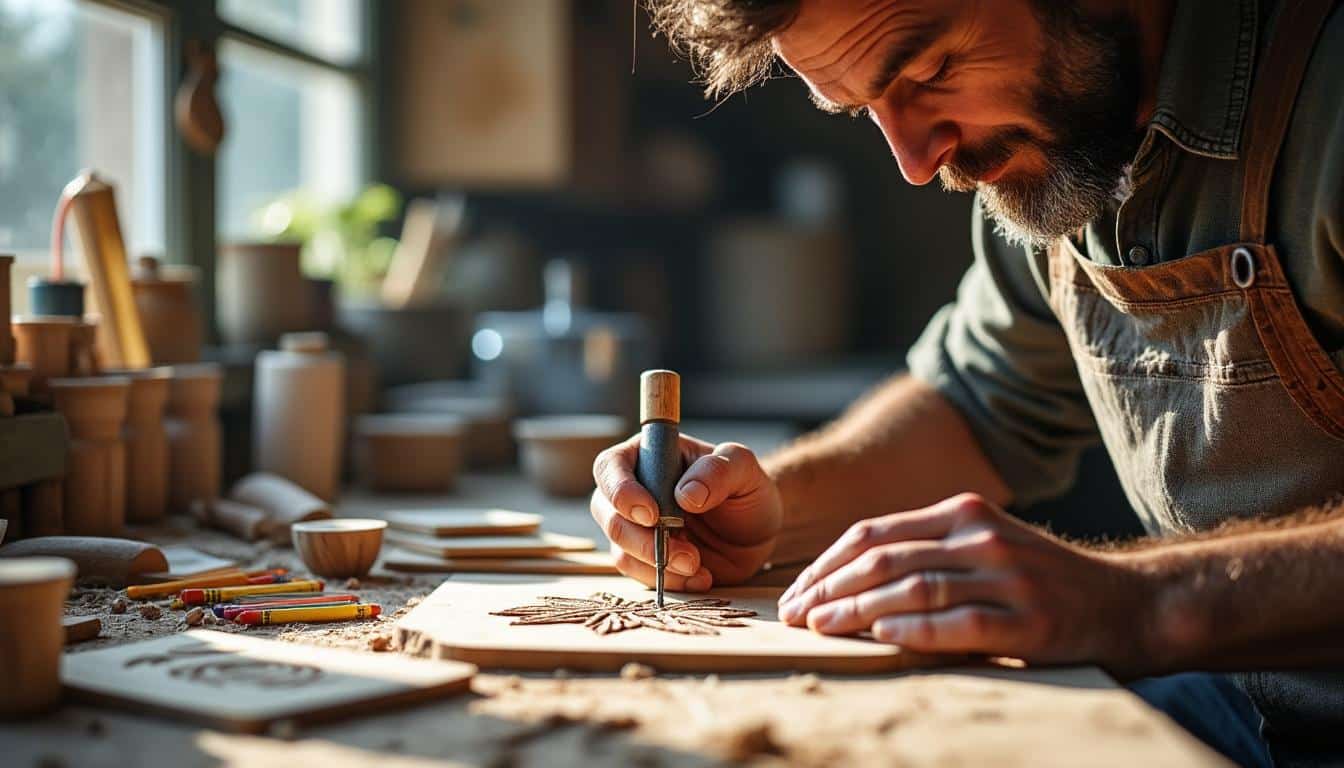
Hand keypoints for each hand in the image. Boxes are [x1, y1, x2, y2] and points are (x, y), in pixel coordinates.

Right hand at [591, 434, 782, 591]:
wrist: (757, 530)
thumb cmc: (746, 488)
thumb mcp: (744, 468)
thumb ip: (718, 471)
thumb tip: (685, 494)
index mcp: (648, 456)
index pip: (611, 466)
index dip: (620, 491)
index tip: (651, 515)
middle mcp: (634, 490)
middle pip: (608, 514)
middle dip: (643, 540)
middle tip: (686, 553)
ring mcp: (636, 528)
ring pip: (620, 550)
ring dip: (658, 564)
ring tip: (698, 565)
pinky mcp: (646, 559)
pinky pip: (640, 575)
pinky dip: (670, 581)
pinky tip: (701, 576)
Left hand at [777, 493, 1154, 673]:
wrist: (1125, 603)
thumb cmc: (1038, 580)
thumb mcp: (983, 545)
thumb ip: (927, 550)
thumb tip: (847, 576)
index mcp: (962, 513)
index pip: (874, 534)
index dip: (826, 563)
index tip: (795, 591)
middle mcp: (981, 537)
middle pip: (883, 559)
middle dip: (828, 587)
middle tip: (792, 614)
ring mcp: (1005, 577)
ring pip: (912, 589)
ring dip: (856, 609)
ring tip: (819, 627)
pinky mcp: (1026, 620)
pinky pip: (958, 624)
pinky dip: (913, 630)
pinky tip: (880, 638)